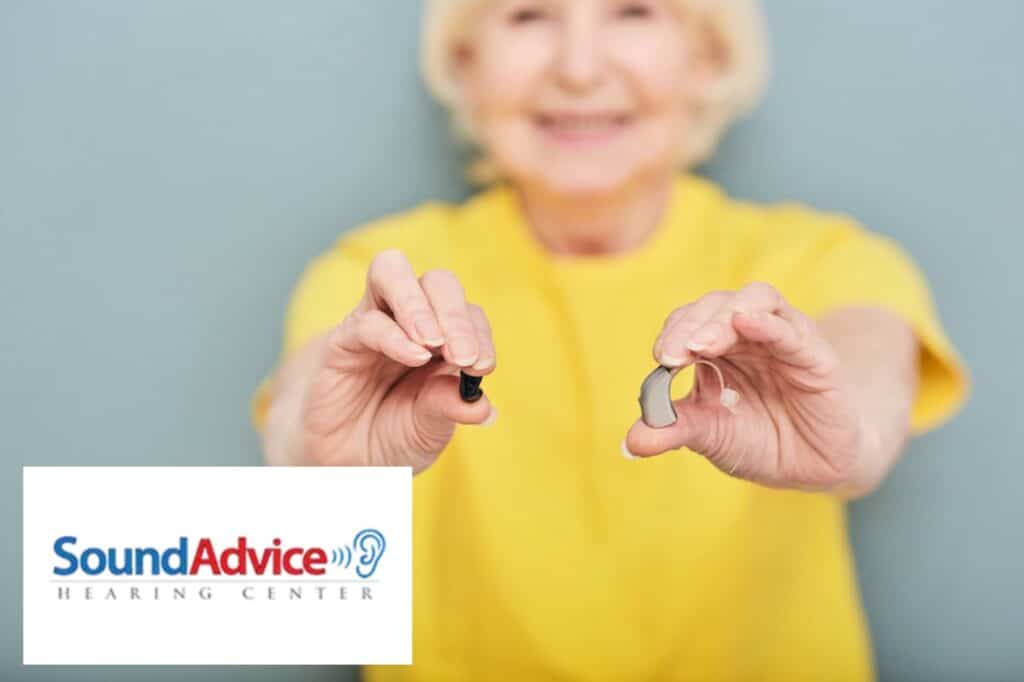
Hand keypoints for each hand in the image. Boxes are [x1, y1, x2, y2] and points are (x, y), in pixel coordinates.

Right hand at [301, 249, 495, 473]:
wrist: (346, 460)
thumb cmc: (394, 436)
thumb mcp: (430, 430)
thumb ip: (451, 409)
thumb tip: (483, 406)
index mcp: (445, 339)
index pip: (469, 314)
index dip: (479, 335)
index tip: (482, 367)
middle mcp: (412, 322)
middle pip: (438, 282)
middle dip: (455, 315)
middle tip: (463, 356)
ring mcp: (377, 323)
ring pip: (392, 272)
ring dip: (418, 304)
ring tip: (433, 342)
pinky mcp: (344, 339)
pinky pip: (366, 320)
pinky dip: (393, 336)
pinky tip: (412, 358)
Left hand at [624, 282, 863, 492]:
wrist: (809, 468)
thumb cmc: (757, 441)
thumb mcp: (709, 435)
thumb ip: (673, 430)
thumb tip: (630, 443)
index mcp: (717, 347)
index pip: (688, 322)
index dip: (673, 333)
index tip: (660, 359)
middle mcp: (748, 335)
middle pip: (717, 304)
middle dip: (692, 324)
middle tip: (673, 353)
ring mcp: (783, 340)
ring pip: (755, 300)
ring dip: (724, 317)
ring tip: (702, 342)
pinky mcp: (815, 356)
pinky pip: (792, 330)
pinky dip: (768, 322)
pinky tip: (747, 322)